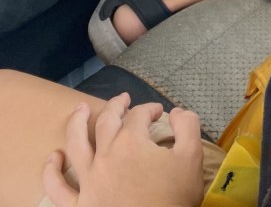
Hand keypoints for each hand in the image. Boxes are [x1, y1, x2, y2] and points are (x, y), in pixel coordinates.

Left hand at [42, 93, 204, 206]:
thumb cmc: (174, 198)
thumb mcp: (192, 157)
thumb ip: (187, 126)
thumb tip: (175, 112)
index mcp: (131, 142)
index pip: (139, 115)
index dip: (150, 109)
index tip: (159, 113)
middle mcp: (105, 156)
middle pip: (106, 121)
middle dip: (115, 106)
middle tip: (122, 99)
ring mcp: (89, 181)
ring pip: (76, 144)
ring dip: (76, 123)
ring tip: (78, 109)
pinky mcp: (79, 205)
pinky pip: (58, 188)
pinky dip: (52, 172)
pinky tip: (53, 158)